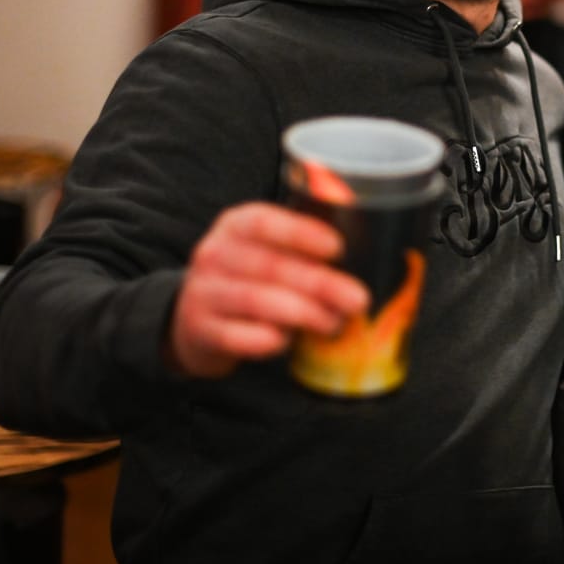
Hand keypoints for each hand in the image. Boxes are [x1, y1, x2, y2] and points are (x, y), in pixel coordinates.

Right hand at [167, 202, 368, 377]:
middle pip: (269, 266)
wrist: (193, 318)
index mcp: (236, 225)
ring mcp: (203, 292)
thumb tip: (370, 257)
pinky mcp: (200, 330)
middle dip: (319, 284)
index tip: (338, 249)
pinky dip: (267, 341)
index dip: (301, 233)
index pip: (263, 221)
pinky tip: (288, 342)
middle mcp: (215, 254)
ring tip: (333, 323)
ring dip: (301, 313)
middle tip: (357, 300)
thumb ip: (304, 248)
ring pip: (255, 300)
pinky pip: (237, 337)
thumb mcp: (267, 251)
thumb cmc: (249, 278)